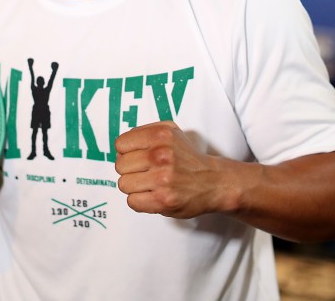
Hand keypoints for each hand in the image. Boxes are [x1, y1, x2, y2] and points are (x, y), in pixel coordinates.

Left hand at [114, 121, 234, 218]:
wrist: (214, 181)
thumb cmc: (188, 157)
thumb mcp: (171, 131)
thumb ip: (144, 132)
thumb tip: (120, 147)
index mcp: (161, 135)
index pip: (121, 144)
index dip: (125, 152)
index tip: (136, 156)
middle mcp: (161, 155)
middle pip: (120, 165)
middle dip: (129, 169)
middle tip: (144, 172)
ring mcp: (162, 179)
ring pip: (123, 184)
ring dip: (134, 186)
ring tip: (148, 184)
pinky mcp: (164, 200)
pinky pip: (132, 202)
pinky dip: (139, 200)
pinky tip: (151, 195)